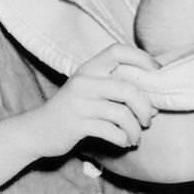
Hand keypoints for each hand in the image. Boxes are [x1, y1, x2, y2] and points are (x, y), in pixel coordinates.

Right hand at [25, 44, 158, 157]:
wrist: (36, 131)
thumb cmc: (72, 111)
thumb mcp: (90, 92)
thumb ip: (117, 91)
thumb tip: (155, 105)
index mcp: (89, 69)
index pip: (118, 51)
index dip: (142, 58)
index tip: (157, 72)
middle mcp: (84, 82)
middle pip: (128, 89)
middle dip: (145, 107)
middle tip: (148, 120)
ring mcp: (79, 103)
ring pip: (122, 114)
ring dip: (135, 129)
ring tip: (134, 136)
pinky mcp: (76, 124)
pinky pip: (112, 131)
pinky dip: (123, 139)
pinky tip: (123, 142)